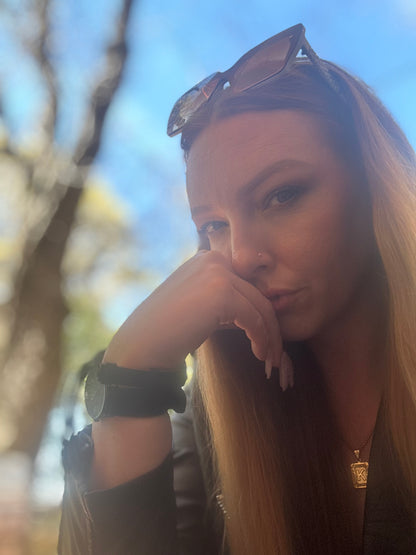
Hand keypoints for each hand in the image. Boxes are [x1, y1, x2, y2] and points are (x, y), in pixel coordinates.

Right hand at [103, 250, 282, 371]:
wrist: (143, 346)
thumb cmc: (169, 332)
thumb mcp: (203, 308)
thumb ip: (229, 304)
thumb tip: (261, 317)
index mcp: (207, 259)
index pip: (246, 286)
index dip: (261, 314)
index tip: (267, 341)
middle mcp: (213, 259)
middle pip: (257, 295)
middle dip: (271, 327)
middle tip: (275, 355)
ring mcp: (217, 272)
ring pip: (261, 306)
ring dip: (271, 337)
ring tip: (271, 361)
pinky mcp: (222, 291)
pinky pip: (254, 318)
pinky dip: (262, 339)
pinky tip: (261, 355)